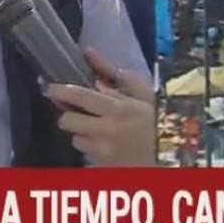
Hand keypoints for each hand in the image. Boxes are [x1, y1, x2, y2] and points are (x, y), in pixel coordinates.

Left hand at [43, 48, 154, 166]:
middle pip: (67, 122)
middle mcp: (107, 132)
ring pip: (76, 141)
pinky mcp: (105, 169)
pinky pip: (87, 157)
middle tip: (80, 113)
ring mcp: (105, 154)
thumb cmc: (158, 117)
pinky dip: (93, 150)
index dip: (59, 90)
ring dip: (83, 135)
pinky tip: (107, 146)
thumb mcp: (140, 91)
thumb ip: (112, 72)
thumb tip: (88, 53)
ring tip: (101, 132)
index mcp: (117, 109)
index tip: (48, 87)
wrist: (175, 152)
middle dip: (70, 116)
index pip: (79, 97)